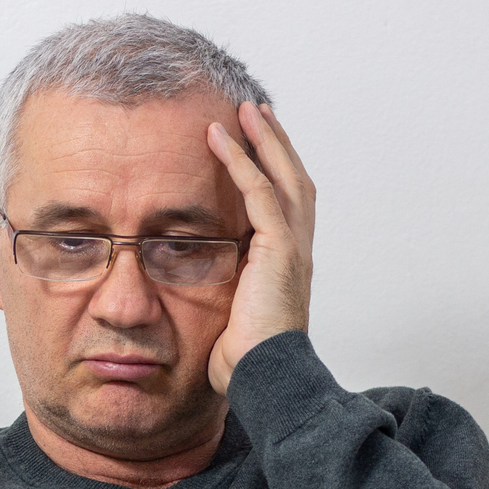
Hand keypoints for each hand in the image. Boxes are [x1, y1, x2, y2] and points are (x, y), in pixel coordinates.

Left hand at [204, 102, 315, 394]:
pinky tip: (220, 138)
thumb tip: (191, 294)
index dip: (275, 171)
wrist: (264, 377)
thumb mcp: (227, 317)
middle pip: (293, 179)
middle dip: (276, 143)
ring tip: (245, 111)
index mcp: (287, 264)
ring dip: (263, 139)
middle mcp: (297, 249)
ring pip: (282, 176)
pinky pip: (258, 190)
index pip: (286, 204)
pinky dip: (241, 160)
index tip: (259, 145)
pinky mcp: (279, 247)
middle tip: (257, 112)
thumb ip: (219, 294)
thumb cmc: (244, 361)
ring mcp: (292, 246)